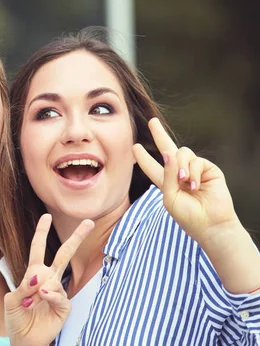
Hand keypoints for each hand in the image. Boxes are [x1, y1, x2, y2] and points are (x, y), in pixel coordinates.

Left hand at [5, 214, 93, 345]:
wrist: (24, 340)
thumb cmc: (16, 318)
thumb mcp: (11, 300)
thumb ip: (22, 287)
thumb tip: (38, 279)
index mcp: (34, 273)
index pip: (38, 248)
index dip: (41, 232)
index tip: (46, 216)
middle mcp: (48, 279)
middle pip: (64, 254)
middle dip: (76, 238)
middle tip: (89, 222)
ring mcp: (58, 292)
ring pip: (55, 278)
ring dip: (40, 288)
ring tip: (30, 301)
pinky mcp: (64, 306)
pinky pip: (59, 295)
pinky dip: (50, 295)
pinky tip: (43, 296)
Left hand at [133, 118, 237, 246]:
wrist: (211, 224)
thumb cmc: (188, 215)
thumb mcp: (169, 196)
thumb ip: (166, 175)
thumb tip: (168, 152)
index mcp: (166, 183)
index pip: (152, 167)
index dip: (143, 157)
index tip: (135, 147)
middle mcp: (179, 173)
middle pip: (167, 149)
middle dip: (159, 134)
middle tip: (152, 121)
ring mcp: (194, 169)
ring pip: (181, 153)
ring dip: (180, 167)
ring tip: (184, 182)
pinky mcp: (208, 168)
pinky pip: (195, 160)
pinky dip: (193, 172)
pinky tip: (196, 186)